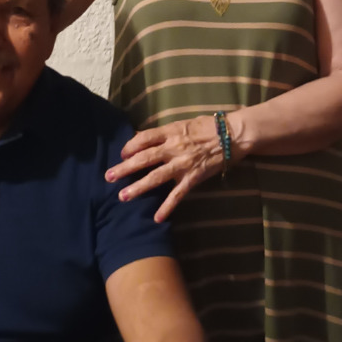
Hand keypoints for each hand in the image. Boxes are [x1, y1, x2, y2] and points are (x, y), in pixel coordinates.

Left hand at [105, 115, 231, 221]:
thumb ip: (164, 132)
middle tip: (108, 177)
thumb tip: (142, 138)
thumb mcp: (182, 123)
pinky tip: (157, 218)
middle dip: (125, 168)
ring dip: (138, 187)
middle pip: (144, 158)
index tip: (121, 154)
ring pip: (156, 177)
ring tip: (123, 196)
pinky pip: (177, 194)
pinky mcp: (193, 178)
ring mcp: (183, 164)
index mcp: (170, 132)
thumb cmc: (207, 127)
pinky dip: (167, 207)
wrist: (232, 135)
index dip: (130, 146)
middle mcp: (173, 147)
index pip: (144, 138)